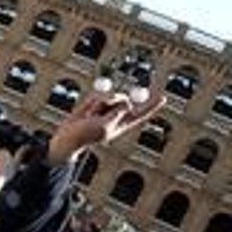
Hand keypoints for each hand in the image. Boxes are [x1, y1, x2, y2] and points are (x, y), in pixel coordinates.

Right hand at [47, 88, 164, 164]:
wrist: (69, 135)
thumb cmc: (87, 135)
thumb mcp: (105, 126)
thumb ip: (117, 113)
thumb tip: (125, 101)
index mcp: (124, 124)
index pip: (142, 113)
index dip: (152, 106)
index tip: (163, 98)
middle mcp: (118, 114)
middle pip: (126, 100)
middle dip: (117, 100)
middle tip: (108, 104)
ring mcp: (107, 108)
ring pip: (112, 96)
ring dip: (101, 104)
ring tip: (91, 115)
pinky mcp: (96, 103)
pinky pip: (98, 95)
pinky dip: (92, 102)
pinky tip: (86, 112)